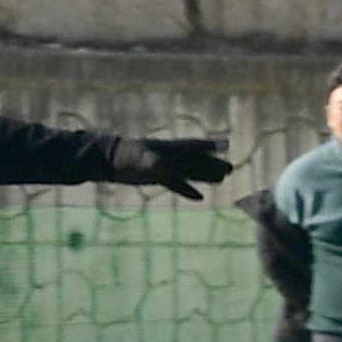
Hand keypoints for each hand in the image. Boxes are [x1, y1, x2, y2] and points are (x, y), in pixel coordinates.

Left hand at [118, 135, 234, 200]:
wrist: (110, 161)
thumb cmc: (126, 156)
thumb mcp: (140, 159)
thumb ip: (152, 161)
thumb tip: (160, 164)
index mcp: (170, 149)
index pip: (193, 146)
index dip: (209, 145)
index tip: (226, 144)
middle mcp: (171, 157)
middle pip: (197, 161)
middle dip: (213, 164)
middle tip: (231, 169)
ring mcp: (165, 167)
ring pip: (190, 172)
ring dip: (205, 176)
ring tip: (222, 180)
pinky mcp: (158, 178)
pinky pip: (177, 184)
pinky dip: (188, 190)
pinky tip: (199, 197)